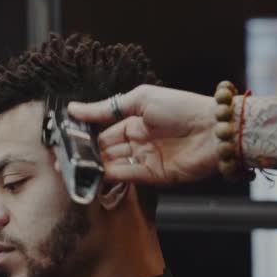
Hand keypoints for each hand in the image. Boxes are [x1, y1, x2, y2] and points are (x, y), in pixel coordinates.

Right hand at [68, 84, 218, 184]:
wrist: (215, 130)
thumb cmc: (181, 107)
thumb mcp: (140, 99)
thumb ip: (106, 108)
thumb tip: (73, 108)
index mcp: (134, 120)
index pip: (103, 130)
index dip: (84, 136)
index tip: (64, 141)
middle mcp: (138, 141)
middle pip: (105, 150)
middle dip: (85, 155)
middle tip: (61, 161)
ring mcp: (145, 159)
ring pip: (112, 164)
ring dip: (93, 168)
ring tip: (71, 171)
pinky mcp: (153, 176)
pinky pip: (126, 176)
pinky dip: (109, 177)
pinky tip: (92, 175)